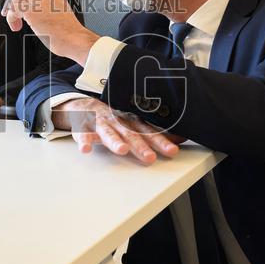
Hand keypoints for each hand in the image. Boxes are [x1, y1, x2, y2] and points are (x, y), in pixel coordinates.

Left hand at [2, 0, 97, 64]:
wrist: (72, 38)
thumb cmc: (65, 32)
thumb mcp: (55, 13)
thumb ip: (41, 6)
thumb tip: (20, 14)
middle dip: (13, 5)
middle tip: (15, 21)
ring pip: (14, 0)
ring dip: (11, 14)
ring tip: (17, 26)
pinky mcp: (29, 6)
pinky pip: (12, 9)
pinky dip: (11, 19)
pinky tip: (19, 27)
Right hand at [52, 97, 182, 164]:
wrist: (84, 106)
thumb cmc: (113, 119)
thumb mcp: (134, 124)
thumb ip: (154, 132)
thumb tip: (181, 137)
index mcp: (131, 122)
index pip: (149, 132)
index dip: (161, 141)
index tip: (172, 151)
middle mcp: (118, 122)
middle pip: (130, 134)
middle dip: (140, 145)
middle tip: (149, 157)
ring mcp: (100, 124)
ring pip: (108, 132)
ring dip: (115, 141)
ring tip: (121, 150)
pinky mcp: (83, 127)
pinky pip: (83, 134)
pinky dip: (84, 141)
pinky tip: (86, 149)